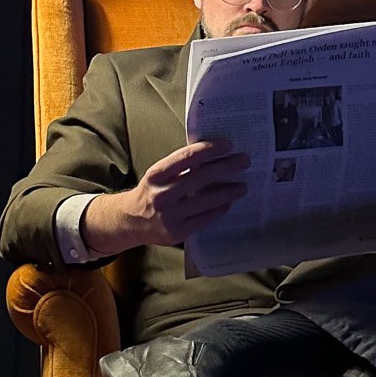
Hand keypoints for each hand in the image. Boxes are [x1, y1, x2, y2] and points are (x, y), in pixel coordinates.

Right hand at [80, 139, 249, 254]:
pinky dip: (219, 209)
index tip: (228, 144)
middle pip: (201, 177)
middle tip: (244, 161)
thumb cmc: (151, 192)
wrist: (131, 221)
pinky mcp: (177, 232)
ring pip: (206, 200)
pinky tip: (228, 203)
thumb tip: (214, 155)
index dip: (210, 149)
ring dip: (228, 191)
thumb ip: (180, 167)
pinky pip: (205, 218)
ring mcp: (169, 215)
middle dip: (226, 167)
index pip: (187, 156)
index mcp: (156, 174)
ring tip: (242, 186)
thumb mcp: (158, 175)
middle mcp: (161, 194)